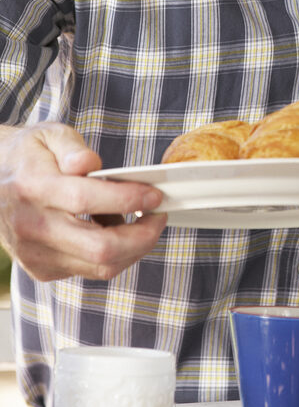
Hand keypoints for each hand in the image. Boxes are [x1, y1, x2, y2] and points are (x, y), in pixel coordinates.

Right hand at [0, 123, 166, 280]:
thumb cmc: (30, 157)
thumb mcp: (49, 136)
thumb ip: (72, 147)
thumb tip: (88, 162)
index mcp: (34, 188)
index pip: (86, 199)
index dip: (128, 199)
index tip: (155, 196)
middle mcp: (32, 226)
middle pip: (100, 247)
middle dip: (143, 236)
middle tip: (158, 216)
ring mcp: (36, 253)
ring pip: (100, 266)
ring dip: (134, 248)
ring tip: (141, 223)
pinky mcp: (42, 269)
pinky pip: (90, 270)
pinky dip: (115, 255)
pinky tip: (115, 231)